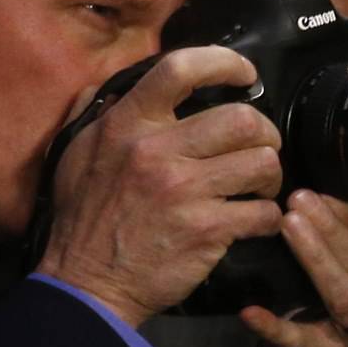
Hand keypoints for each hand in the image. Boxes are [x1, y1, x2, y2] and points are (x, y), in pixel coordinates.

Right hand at [38, 47, 282, 328]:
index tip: (245, 75)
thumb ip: (100, 111)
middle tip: (260, 150)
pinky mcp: (206, 230)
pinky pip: (264, 212)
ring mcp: (184, 191)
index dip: (225, 63)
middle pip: (242, 119)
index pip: (181, 68)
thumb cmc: (85, 218)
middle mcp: (156, 151)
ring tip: (259, 187)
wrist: (86, 284)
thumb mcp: (75, 152)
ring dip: (271, 177)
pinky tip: (255, 222)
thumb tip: (123, 81)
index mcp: (127, 125)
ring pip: (263, 163)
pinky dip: (269, 218)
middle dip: (265, 134)